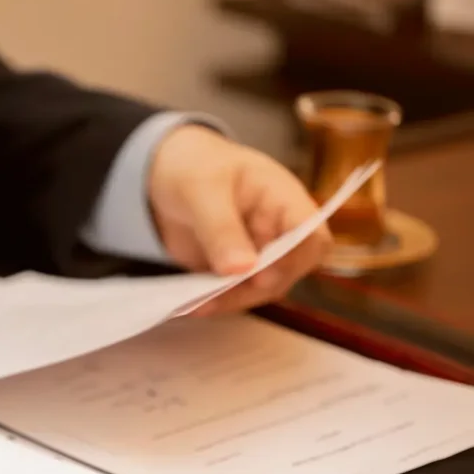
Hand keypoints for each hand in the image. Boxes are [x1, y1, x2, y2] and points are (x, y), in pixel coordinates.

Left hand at [149, 125, 331, 314]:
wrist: (163, 173)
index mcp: (283, 200)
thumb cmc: (193, 166)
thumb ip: (221, 228)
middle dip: (256, 288)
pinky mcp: (232, 270)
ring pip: (260, 289)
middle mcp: (277, 231)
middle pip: (288, 271)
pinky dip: (215, 302)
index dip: (294, 260)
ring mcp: (256, 253)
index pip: (310, 235)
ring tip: (197, 306)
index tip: (261, 276)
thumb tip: (240, 269)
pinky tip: (192, 307)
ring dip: (232, 300)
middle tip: (217, 296)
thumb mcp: (202, 190)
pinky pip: (232, 293)